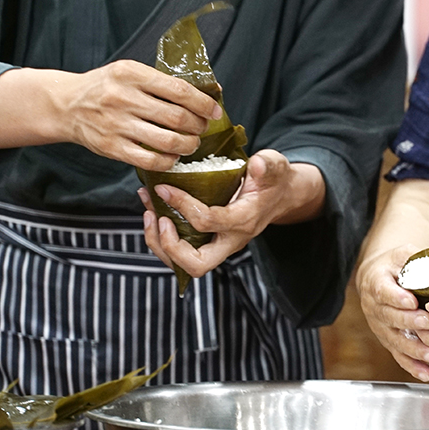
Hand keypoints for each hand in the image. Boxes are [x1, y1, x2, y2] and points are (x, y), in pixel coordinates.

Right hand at [56, 60, 221, 171]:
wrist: (66, 105)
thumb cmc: (106, 88)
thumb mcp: (129, 72)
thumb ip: (161, 81)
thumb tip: (205, 93)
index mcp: (131, 74)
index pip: (179, 89)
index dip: (203, 103)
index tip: (214, 110)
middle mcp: (123, 98)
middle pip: (177, 117)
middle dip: (199, 125)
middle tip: (203, 128)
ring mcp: (116, 124)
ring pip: (167, 141)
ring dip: (188, 145)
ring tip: (192, 143)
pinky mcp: (111, 147)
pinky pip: (150, 160)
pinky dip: (169, 161)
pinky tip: (173, 156)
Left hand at [140, 150, 325, 276]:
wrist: (279, 196)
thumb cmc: (273, 180)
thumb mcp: (275, 166)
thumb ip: (267, 165)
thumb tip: (256, 164)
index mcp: (243, 221)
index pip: (207, 222)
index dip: (182, 205)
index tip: (164, 187)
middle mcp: (230, 241)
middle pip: (196, 265)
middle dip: (169, 246)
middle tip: (158, 218)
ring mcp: (219, 246)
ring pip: (183, 264)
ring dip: (160, 243)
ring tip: (149, 212)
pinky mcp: (209, 243)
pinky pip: (181, 253)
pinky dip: (162, 238)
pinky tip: (154, 212)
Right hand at [356, 245, 428, 381]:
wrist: (377, 279)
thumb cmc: (395, 266)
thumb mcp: (403, 255)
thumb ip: (417, 260)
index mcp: (376, 282)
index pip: (383, 290)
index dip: (396, 297)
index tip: (411, 300)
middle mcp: (374, 307)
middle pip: (389, 318)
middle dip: (409, 322)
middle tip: (428, 324)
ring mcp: (380, 326)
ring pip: (395, 340)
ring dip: (414, 349)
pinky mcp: (388, 340)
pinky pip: (398, 355)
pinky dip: (412, 366)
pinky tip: (427, 374)